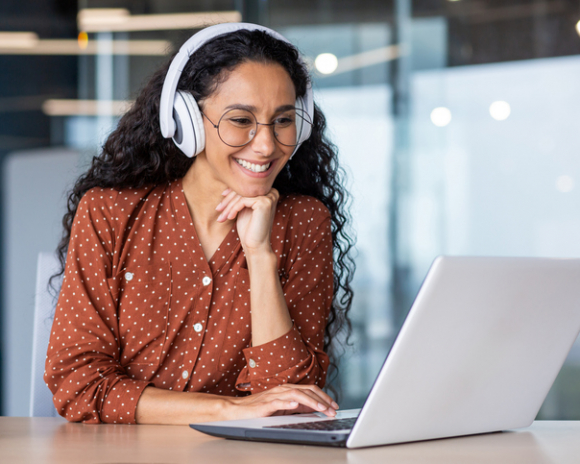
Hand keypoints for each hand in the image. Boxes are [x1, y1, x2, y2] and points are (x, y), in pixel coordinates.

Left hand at [216, 188, 278, 254]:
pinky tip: (230, 218)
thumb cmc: (249, 229)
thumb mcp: (244, 209)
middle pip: (244, 189)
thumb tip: (228, 184)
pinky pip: (242, 200)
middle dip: (228, 200)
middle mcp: (272, 192)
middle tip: (218, 209)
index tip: (221, 198)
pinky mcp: (264, 202)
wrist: (256, 245)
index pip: (246, 186)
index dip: (232, 192)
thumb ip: (241, 196)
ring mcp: (269, 196)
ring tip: (221, 217)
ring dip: (228, 206)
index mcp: (269, 192)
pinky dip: (233, 209)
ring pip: (241, 195)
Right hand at [224, 384, 338, 420]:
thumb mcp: (283, 407)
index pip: (310, 390)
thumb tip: (314, 409)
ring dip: (311, 401)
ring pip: (296, 394)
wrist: (237, 410)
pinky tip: (296, 406)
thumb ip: (297, 406)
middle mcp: (283, 389)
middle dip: (322, 400)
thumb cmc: (259, 409)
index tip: (334, 405)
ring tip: (321, 408)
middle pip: (307, 391)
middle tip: (333, 410)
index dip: (324, 396)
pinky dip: (288, 403)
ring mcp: (274, 396)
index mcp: (288, 389)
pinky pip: (278, 402)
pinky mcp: (265, 404)